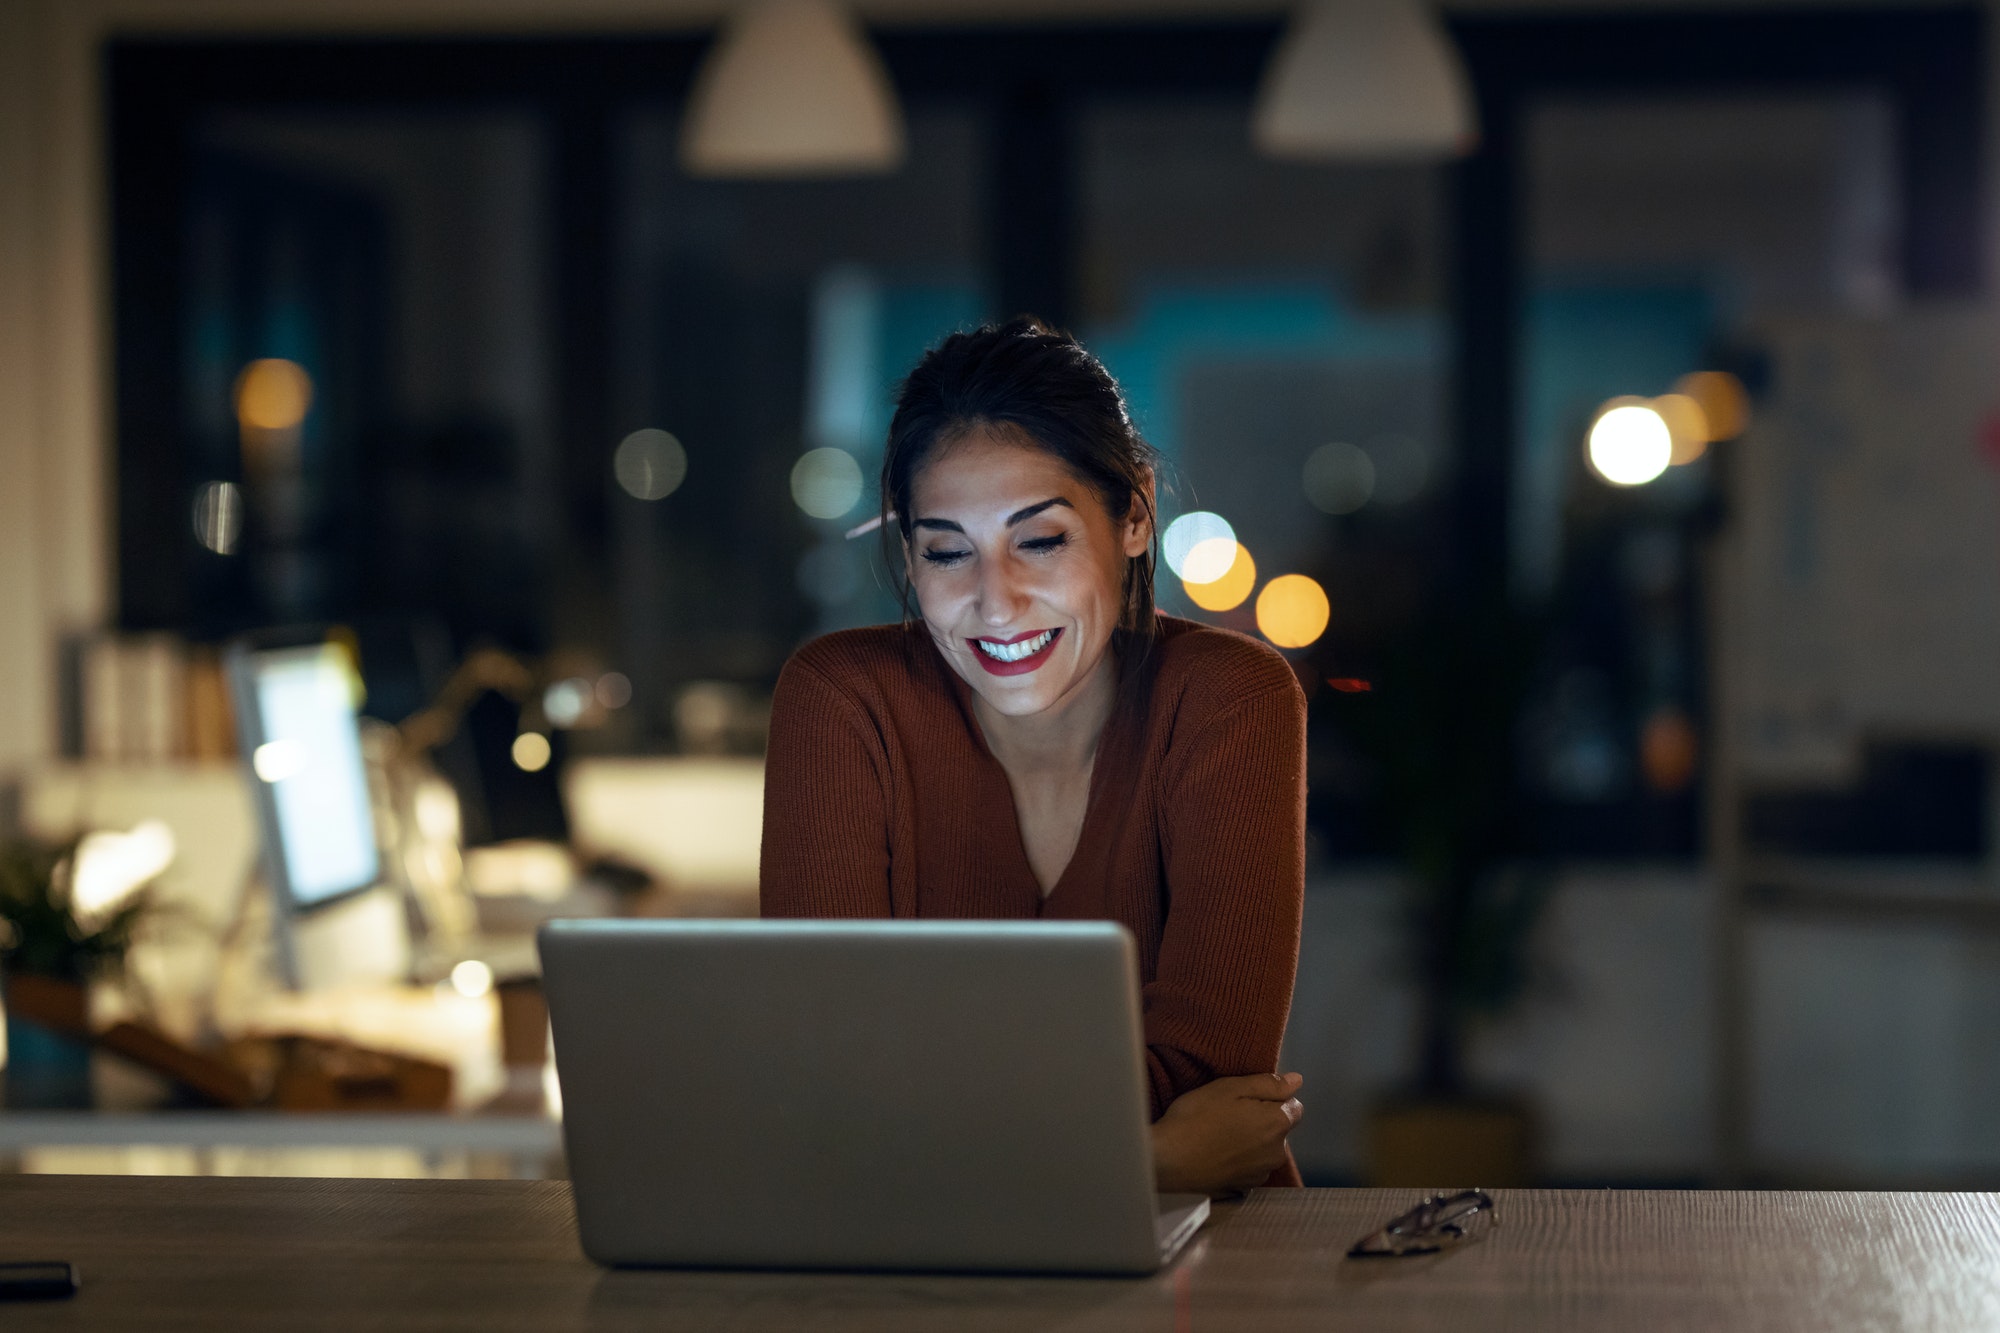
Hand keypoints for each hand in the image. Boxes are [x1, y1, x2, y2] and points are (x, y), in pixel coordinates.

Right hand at [1151, 1072, 1303, 1195]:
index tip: (1245, 1099)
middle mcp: (1277, 1152)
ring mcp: (1261, 1173)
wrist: (1168, 1160)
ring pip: (1264, 1149)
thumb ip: (1268, 1084)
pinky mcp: (1244, 1187)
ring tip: (1219, 1135)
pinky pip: (1250, 1166)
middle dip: (1262, 1119)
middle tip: (1228, 1113)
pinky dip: (1240, 1159)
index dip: (1271, 1098)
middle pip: (1279, 1129)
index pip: (1294, 1106)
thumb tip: (1296, 1080)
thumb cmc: (1196, 1118)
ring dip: (1252, 1141)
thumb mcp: (1230, 1088)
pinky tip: (1217, 1153)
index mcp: (1277, 1123)